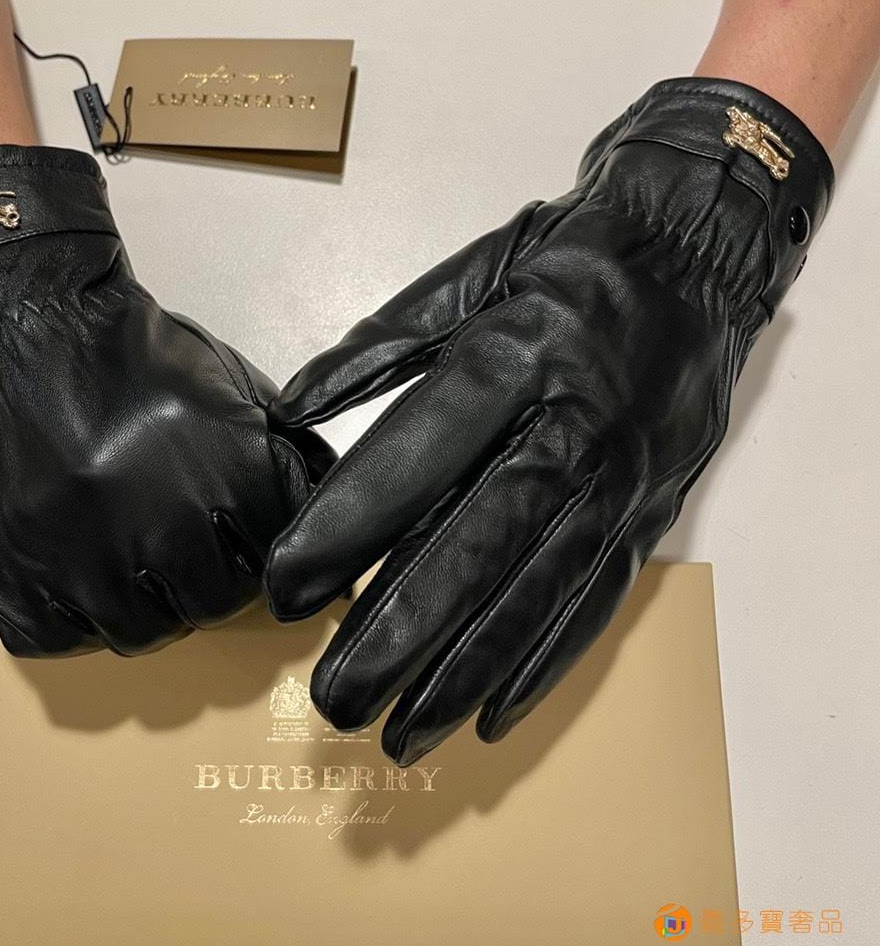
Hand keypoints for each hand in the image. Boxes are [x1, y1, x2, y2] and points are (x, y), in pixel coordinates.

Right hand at [0, 145, 333, 656]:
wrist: (25, 326)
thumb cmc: (137, 358)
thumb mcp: (233, 387)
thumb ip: (286, 451)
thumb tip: (326, 504)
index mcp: (229, 470)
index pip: (275, 559)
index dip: (261, 550)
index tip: (241, 541)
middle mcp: (159, 519)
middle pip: (212, 604)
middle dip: (209, 582)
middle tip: (186, 553)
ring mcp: (76, 551)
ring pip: (138, 632)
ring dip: (145, 605)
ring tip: (131, 562)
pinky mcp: (6, 565)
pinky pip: (55, 638)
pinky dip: (72, 618)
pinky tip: (75, 574)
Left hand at [265, 78, 832, 763]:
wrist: (698, 252)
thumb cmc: (570, 258)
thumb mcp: (472, 273)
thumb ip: (379, 344)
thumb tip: (294, 411)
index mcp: (518, 354)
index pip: (420, 451)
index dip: (349, 525)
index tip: (287, 586)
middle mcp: (575, 427)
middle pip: (479, 545)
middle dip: (401, 631)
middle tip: (332, 697)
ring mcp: (622, 479)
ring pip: (538, 593)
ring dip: (467, 673)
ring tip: (400, 734)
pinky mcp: (652, 513)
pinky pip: (595, 599)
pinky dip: (543, 662)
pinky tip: (491, 714)